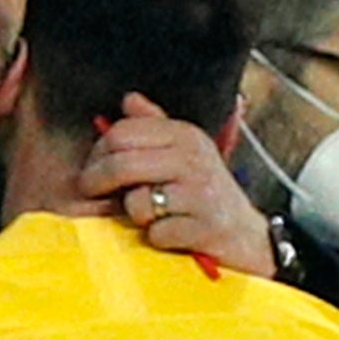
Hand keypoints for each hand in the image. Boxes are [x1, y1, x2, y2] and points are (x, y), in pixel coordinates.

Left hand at [78, 98, 274, 276]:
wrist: (248, 236)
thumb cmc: (206, 194)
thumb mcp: (186, 153)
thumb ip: (155, 126)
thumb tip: (129, 100)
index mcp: (185, 135)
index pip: (123, 133)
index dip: (97, 152)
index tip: (91, 168)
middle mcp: (193, 158)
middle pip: (122, 164)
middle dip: (97, 182)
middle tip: (90, 193)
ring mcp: (200, 193)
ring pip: (137, 202)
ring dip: (135, 216)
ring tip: (152, 215)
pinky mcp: (204, 227)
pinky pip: (156, 234)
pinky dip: (158, 239)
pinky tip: (172, 234)